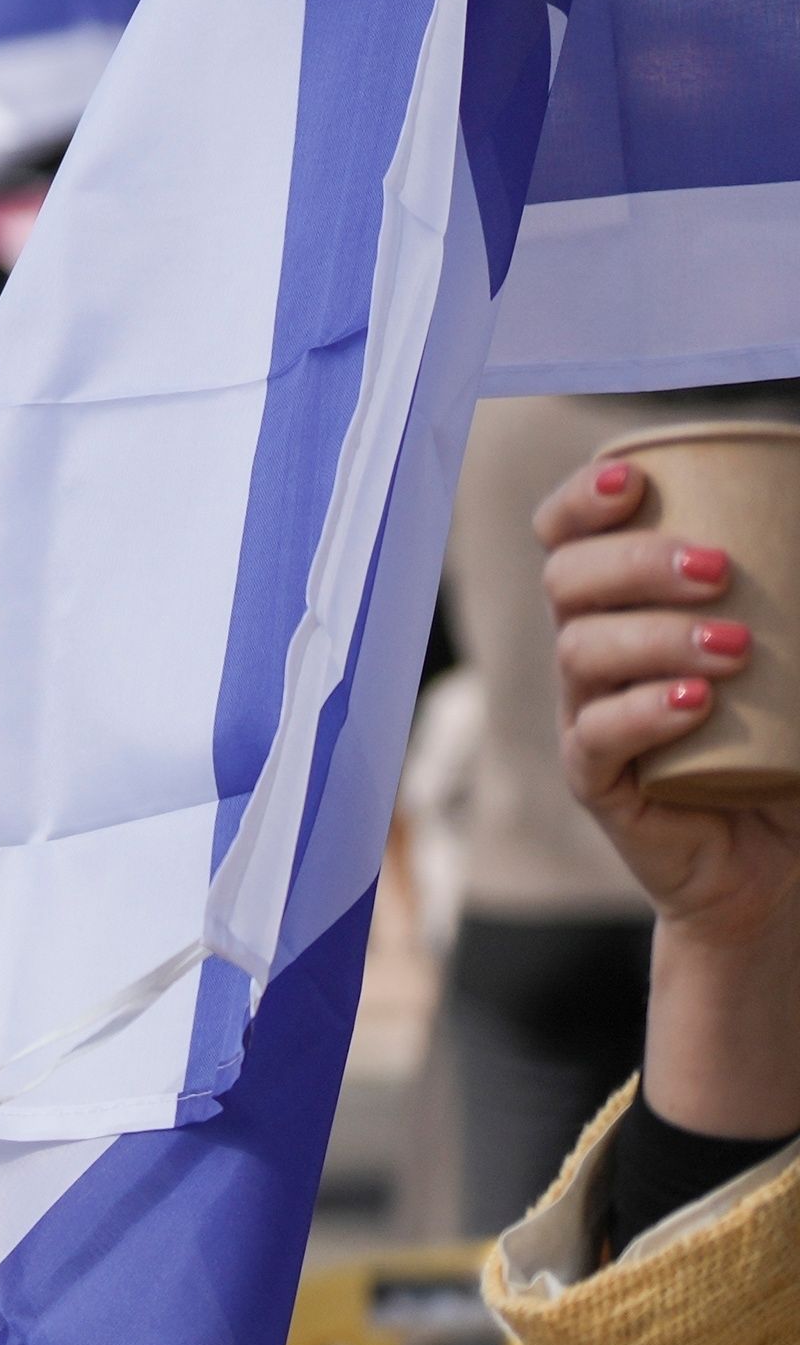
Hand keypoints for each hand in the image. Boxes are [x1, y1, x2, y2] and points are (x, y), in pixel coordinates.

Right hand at [541, 450, 799, 1137]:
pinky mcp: (605, 787)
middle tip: (718, 568)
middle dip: (633, 561)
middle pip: (567, 582)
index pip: (569, 539)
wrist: (788, 866)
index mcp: (625, 610)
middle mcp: (593, 658)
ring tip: (734, 646)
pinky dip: (641, 713)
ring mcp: (590, 721)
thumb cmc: (799, 747)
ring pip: (579, 653)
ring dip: (653, 636)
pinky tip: (694, 703)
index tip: (634, 479)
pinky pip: (596, 740)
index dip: (579, 502)